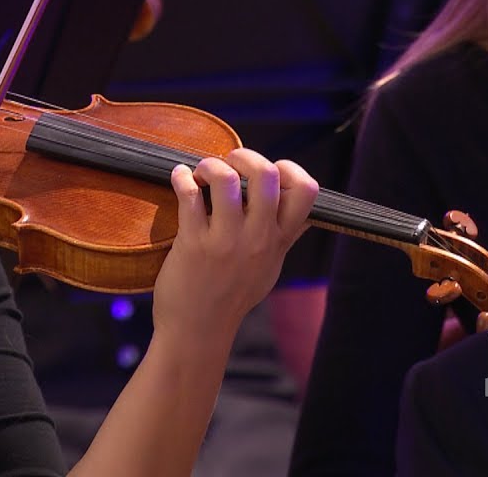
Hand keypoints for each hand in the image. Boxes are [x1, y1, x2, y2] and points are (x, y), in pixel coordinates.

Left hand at [153, 151, 317, 343]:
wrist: (198, 331)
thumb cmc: (231, 297)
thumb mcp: (270, 268)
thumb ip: (285, 239)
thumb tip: (305, 214)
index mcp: (279, 241)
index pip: (306, 192)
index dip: (289, 169)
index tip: (268, 171)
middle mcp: (258, 238)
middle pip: (266, 174)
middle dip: (244, 156)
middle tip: (228, 164)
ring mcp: (226, 241)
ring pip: (225, 179)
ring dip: (209, 165)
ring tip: (201, 174)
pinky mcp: (194, 243)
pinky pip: (189, 195)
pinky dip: (182, 177)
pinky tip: (180, 179)